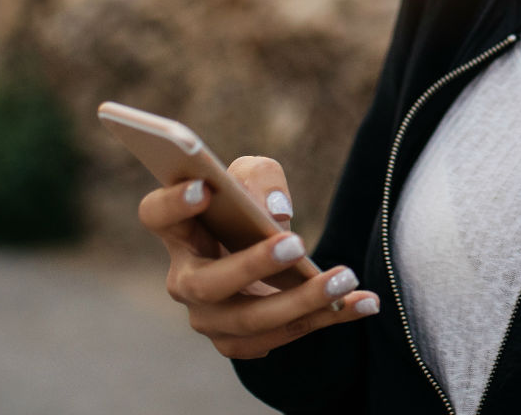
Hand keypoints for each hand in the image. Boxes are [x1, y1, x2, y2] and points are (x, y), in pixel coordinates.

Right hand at [138, 157, 379, 359]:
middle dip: (253, 265)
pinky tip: (364, 303)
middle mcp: (185, 280)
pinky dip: (327, 318)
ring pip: (250, 320)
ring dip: (301, 301)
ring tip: (344, 278)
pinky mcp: (239, 342)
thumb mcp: (255, 178)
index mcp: (179, 231)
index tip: (204, 187)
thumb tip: (273, 212)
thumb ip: (260, 179)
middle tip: (297, 243)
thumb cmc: (249, 208)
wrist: (264, 259)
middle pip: (207, 283)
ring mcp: (209, 318)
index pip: (156, 214)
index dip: (173, 202)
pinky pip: (284, 335)